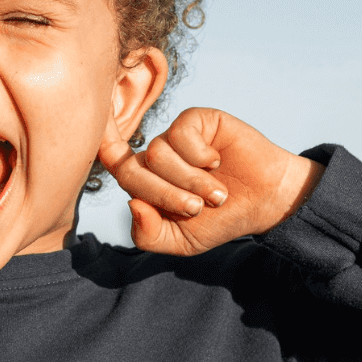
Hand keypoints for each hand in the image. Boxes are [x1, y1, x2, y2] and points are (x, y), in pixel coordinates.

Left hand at [98, 108, 323, 254]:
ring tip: (216, 194)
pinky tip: (216, 162)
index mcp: (145, 181)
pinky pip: (180, 135)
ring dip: (189, 181)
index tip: (96, 145)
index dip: (98, 150)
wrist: (265, 202)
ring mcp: (174, 136)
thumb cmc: (221, 221)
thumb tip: (131, 204)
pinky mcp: (196, 120)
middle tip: (196, 209)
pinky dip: (198, 156)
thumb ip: (149, 234)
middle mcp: (154, 156)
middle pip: (131, 170)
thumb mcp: (181, 241)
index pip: (112, 163)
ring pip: (157, 154)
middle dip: (163, 195)